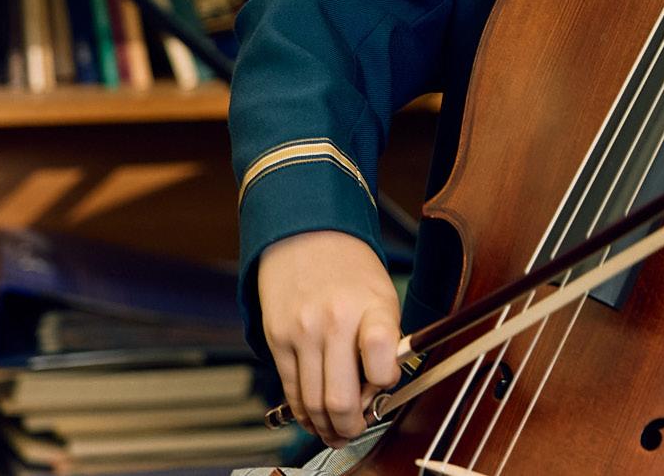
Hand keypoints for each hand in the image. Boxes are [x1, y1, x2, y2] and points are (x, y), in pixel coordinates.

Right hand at [257, 229, 401, 443]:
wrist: (306, 234)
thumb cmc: (350, 269)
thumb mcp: (382, 296)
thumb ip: (384, 343)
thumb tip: (374, 394)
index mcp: (371, 307)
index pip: (381, 360)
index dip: (385, 384)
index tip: (386, 385)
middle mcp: (334, 321)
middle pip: (340, 400)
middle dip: (351, 427)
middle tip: (356, 429)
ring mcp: (301, 332)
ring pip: (312, 404)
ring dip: (326, 427)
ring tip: (337, 430)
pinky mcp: (277, 339)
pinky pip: (291, 390)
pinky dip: (304, 411)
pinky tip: (314, 415)